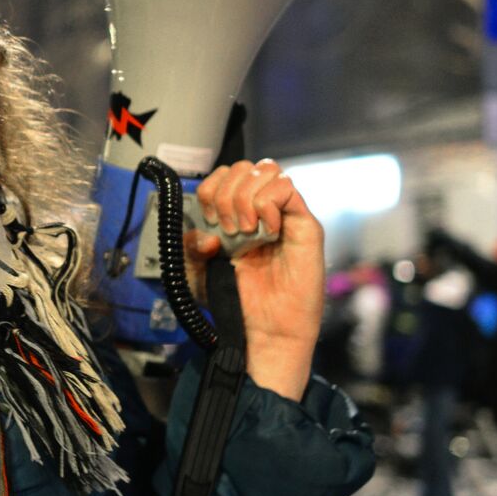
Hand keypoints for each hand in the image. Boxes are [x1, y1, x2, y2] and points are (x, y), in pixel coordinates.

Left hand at [187, 160, 324, 399]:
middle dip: (227, 193)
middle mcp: (262, 209)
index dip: (212, 190)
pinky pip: (287, 189)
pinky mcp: (305, 225)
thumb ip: (191, 248)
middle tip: (227, 228)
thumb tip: (205, 233)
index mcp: (237, 214)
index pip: (225, 174)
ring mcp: (285, 214)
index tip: (209, 221)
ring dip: (246, 198)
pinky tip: (264, 232)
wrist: (267, 329)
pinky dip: (268, 205)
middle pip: (245, 167)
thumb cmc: (239, 301)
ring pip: (267, 170)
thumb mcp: (199, 273)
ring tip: (244, 231)